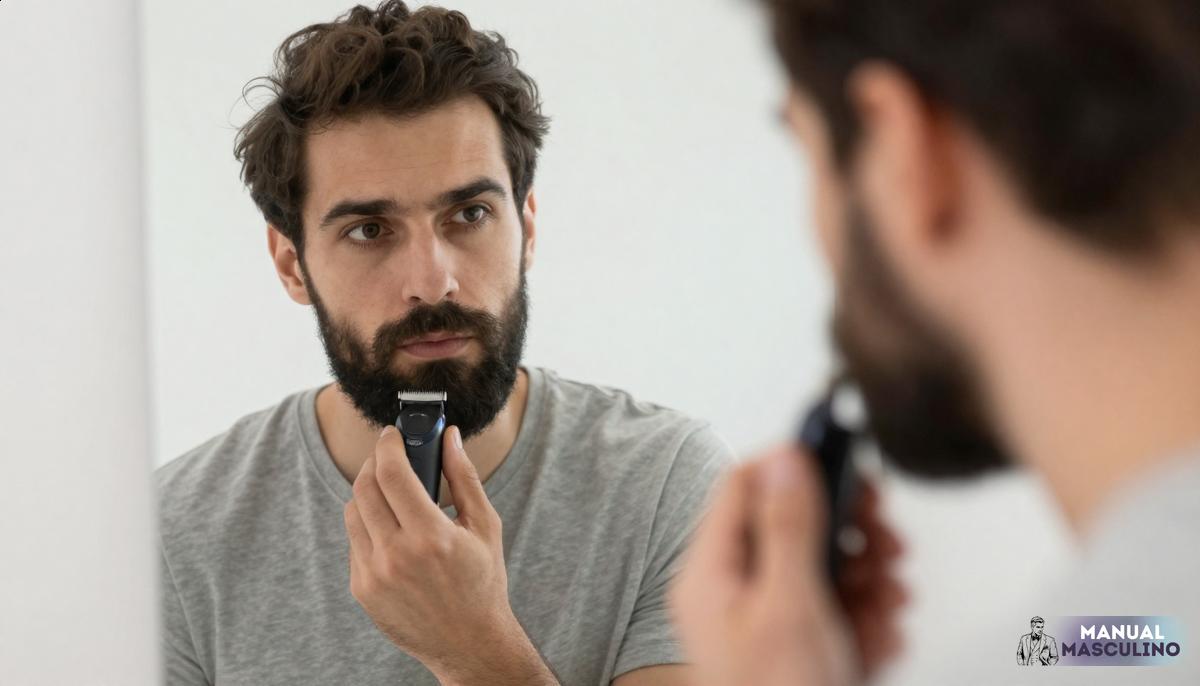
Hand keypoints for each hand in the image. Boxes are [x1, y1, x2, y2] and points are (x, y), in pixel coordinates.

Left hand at [343, 425, 554, 684]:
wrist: (468, 643)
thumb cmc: (482, 582)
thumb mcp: (484, 526)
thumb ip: (464, 477)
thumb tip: (449, 437)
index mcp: (431, 537)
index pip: (392, 474)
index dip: (388, 446)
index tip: (391, 434)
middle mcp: (397, 556)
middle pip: (364, 488)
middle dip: (375, 463)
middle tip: (388, 456)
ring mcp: (374, 575)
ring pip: (352, 512)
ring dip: (368, 493)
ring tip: (391, 493)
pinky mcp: (362, 589)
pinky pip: (354, 541)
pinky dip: (368, 526)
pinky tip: (391, 530)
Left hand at [669, 444, 905, 685]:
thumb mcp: (787, 607)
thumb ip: (787, 528)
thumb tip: (786, 458)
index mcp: (710, 573)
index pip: (742, 484)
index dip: (794, 466)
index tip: (847, 466)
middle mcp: (730, 591)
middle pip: (790, 525)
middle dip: (848, 531)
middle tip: (886, 540)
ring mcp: (761, 621)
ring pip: (820, 568)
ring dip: (866, 578)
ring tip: (889, 599)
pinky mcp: (791, 648)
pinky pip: (831, 611)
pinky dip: (863, 618)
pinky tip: (879, 637)